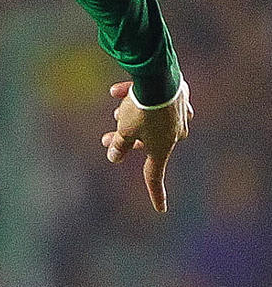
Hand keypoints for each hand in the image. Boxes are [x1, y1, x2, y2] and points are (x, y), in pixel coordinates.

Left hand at [101, 79, 192, 211]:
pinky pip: (158, 99)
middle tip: (106, 138)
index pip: (155, 176)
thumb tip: (114, 158)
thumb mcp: (125, 131)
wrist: (160, 76)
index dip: (156, 195)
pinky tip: (117, 90)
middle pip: (148, 143)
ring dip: (132, 117)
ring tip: (116, 109)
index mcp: (163, 148)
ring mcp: (180, 114)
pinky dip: (139, 97)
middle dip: (126, 140)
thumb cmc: (143, 109)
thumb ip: (119, 146)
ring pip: (153, 121)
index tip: (161, 210)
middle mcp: (175, 133)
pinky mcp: (180, 95)